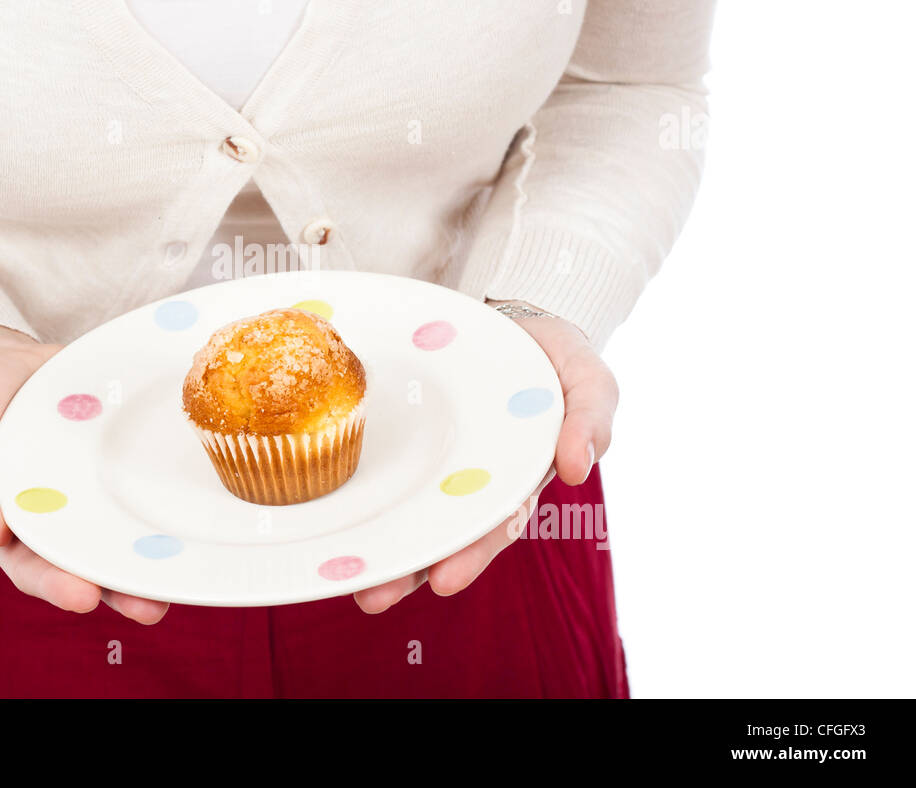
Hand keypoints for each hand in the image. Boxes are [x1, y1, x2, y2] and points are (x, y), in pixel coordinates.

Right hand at [0, 323, 169, 624]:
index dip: (59, 587)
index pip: (35, 568)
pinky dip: (165, 495)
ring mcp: (92, 488)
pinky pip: (142, 479)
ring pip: (125, 530)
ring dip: (152, 557)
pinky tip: (195, 506)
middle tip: (150, 607)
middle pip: (91, 562)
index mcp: (12, 528)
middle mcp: (59, 517)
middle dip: (120, 589)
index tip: (84, 597)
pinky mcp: (117, 458)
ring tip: (180, 576)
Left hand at [353, 300, 618, 613]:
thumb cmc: (556, 360)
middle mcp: (469, 483)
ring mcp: (434, 464)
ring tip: (343, 578)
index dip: (469, 556)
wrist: (516, 322)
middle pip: (436, 534)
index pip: (491, 528)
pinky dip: (355, 493)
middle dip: (407, 570)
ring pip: (401, 513)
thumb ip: (592, 421)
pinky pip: (378, 469)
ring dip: (374, 548)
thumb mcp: (590, 381)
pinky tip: (327, 516)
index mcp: (515, 481)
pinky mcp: (404, 439)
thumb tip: (577, 468)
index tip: (442, 581)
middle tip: (373, 597)